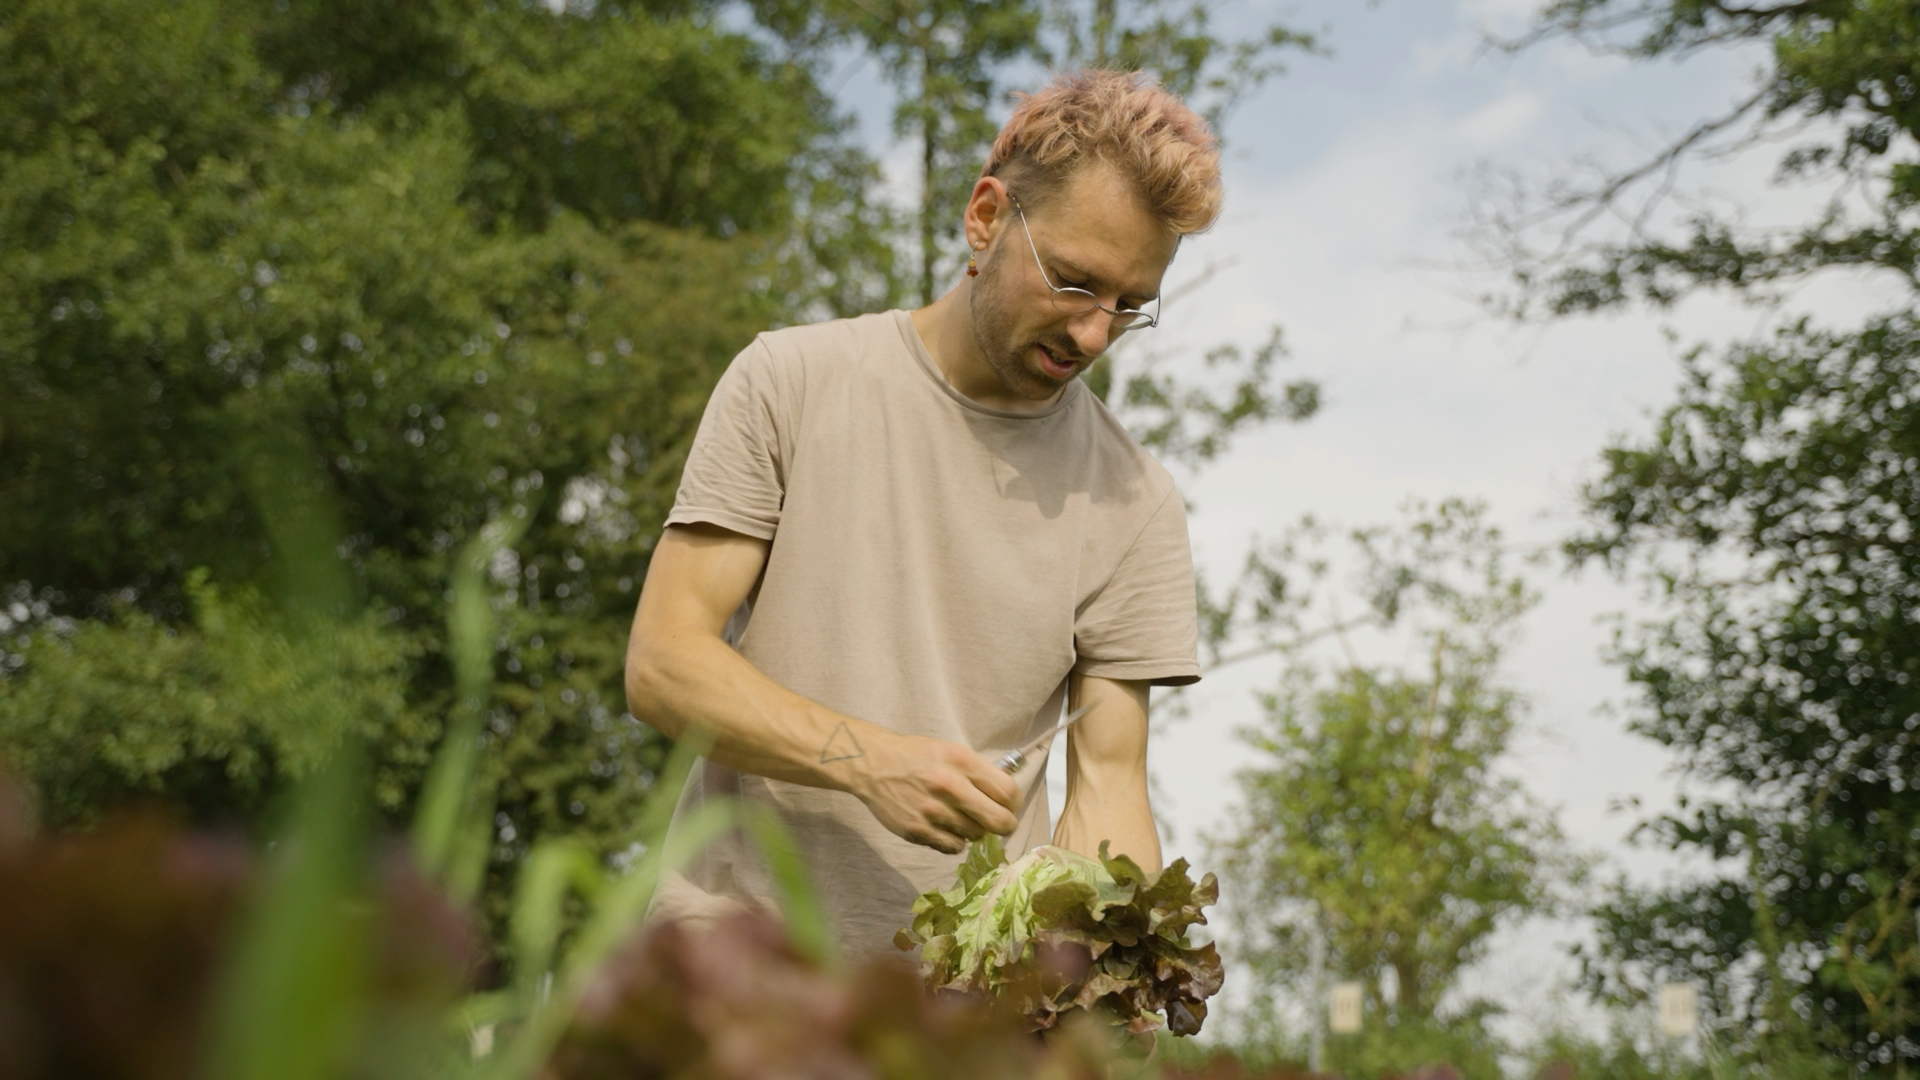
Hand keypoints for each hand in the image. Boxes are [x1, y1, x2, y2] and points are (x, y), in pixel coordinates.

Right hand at [842, 731, 1022, 854]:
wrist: (872, 765)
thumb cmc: (916, 756)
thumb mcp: (950, 751)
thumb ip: (977, 772)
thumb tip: (1006, 797)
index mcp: (961, 761)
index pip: (1007, 791)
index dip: (1014, 803)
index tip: (1010, 806)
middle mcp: (949, 786)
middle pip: (998, 820)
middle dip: (1006, 825)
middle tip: (1000, 824)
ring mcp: (932, 812)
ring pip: (976, 835)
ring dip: (975, 830)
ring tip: (962, 819)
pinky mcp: (917, 831)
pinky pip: (953, 847)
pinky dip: (955, 841)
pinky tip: (947, 828)